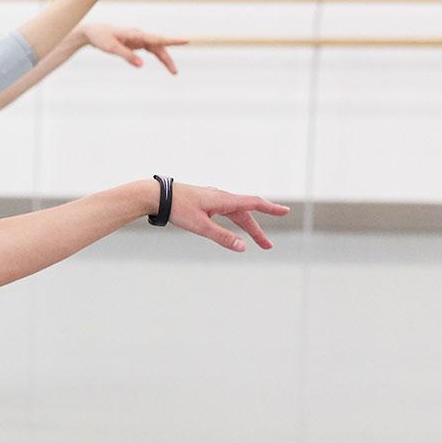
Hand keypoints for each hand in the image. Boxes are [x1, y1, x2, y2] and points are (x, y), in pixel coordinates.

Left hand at [81, 25, 186, 73]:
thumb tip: (141, 65)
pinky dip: (158, 55)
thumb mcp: (111, 48)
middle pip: (160, 46)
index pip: (158, 38)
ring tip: (174, 71)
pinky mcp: (135, 42)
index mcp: (136, 34)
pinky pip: (151, 49)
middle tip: (175, 72)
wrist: (91, 32)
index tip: (186, 40)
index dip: (172, 41)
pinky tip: (164, 62)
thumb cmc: (100, 37)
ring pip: (157, 49)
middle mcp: (140, 35)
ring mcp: (138, 38)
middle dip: (168, 59)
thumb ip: (127, 56)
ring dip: (165, 59)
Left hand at [163, 182, 287, 251]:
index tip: (285, 212)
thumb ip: (222, 237)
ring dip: (245, 226)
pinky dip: (233, 219)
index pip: (254, 203)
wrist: (156, 195)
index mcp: (224, 200)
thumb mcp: (201, 226)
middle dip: (257, 230)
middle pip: (245, 214)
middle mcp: (220, 197)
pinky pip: (224, 210)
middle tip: (267, 246)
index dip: (270, 209)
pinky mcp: (203, 201)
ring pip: (234, 213)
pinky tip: (231, 223)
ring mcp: (212, 198)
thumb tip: (243, 247)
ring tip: (254, 241)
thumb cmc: (177, 209)